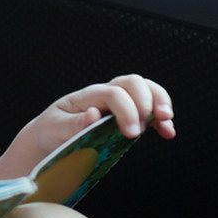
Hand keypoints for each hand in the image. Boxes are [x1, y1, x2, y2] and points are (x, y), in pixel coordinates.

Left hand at [32, 74, 174, 154]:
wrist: (50, 135)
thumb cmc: (52, 131)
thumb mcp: (55, 130)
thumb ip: (73, 125)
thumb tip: (94, 115)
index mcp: (86, 96)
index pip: (113, 93)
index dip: (126, 111)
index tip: (131, 134)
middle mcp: (104, 93)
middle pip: (133, 83)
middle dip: (145, 103)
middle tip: (141, 130)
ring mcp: (118, 101)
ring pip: (145, 88)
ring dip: (160, 102)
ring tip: (165, 121)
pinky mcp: (127, 113)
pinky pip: (150, 106)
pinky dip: (161, 117)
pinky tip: (166, 131)